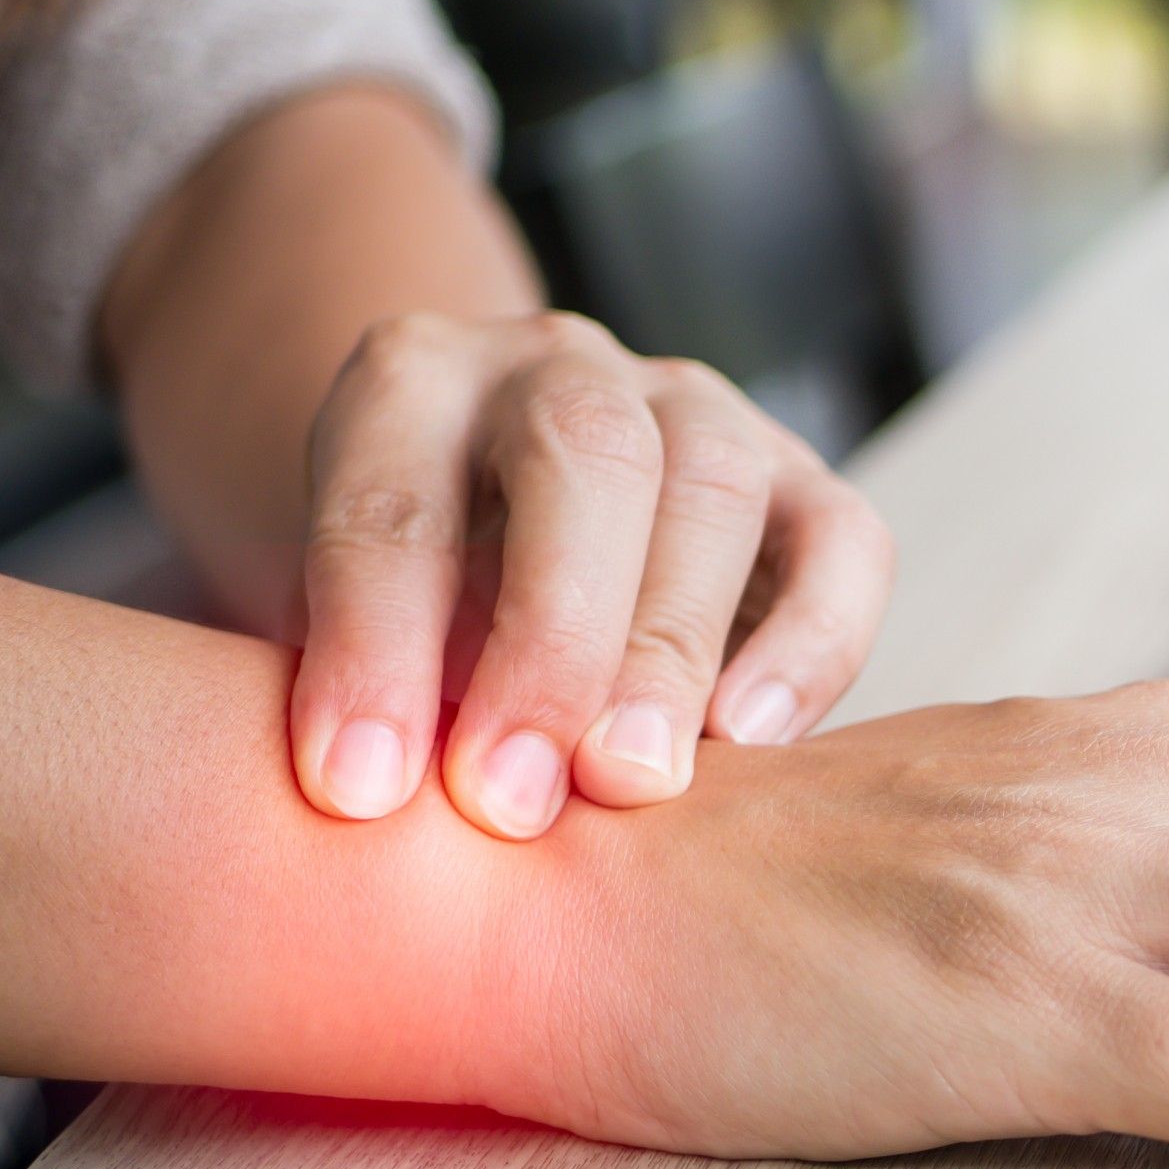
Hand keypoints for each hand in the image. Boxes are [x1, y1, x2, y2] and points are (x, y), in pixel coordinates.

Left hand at [288, 312, 893, 839]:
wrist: (496, 542)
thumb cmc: (400, 613)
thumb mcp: (325, 621)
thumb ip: (337, 677)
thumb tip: (355, 796)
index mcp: (414, 382)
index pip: (392, 497)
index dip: (372, 646)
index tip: (358, 791)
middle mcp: (561, 368)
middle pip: (584, 457)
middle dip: (550, 639)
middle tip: (510, 799)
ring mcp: (699, 409)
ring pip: (717, 486)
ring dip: (671, 647)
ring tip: (628, 782)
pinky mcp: (804, 480)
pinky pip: (843, 541)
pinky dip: (810, 643)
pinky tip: (753, 742)